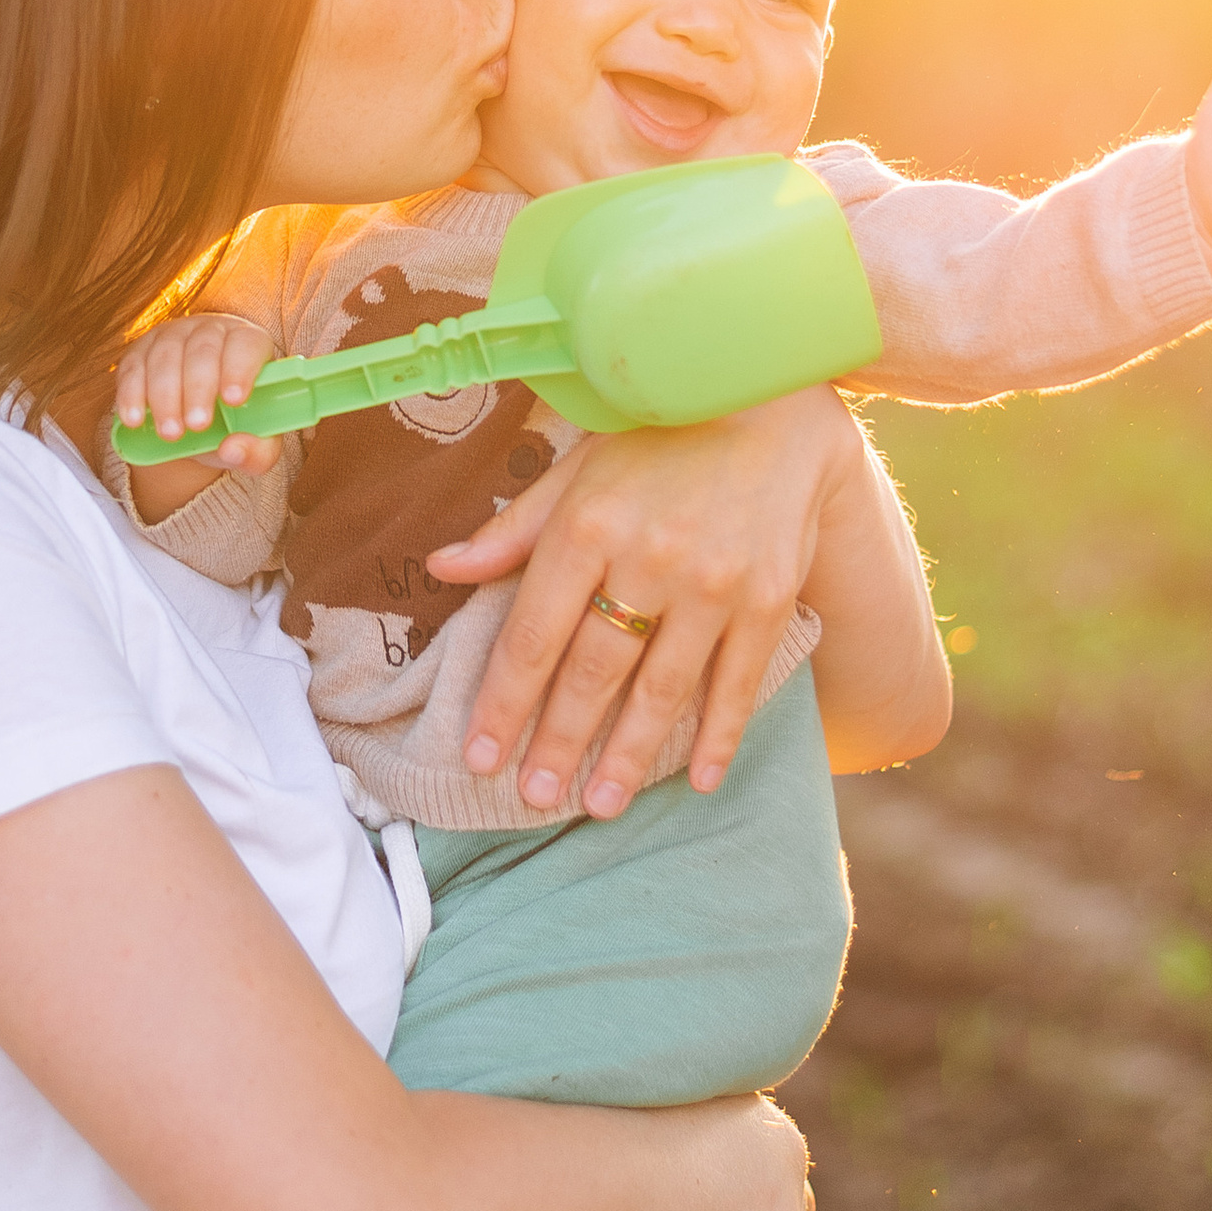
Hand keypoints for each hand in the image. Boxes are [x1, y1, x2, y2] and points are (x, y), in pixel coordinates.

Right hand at [113, 311, 280, 471]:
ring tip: (170, 433)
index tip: (233, 400)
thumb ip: (256, 453)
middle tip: (197, 426)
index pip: (247, 344)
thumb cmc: (236, 424)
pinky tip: (135, 420)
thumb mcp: (256, 447)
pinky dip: (132, 394)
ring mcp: (173, 336)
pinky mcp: (141, 350)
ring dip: (165, 396)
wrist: (198, 420)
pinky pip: (133, 367)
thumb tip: (233, 450)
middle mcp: (211, 331)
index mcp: (248, 344)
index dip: (239, 369)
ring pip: (166, 355)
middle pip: (204, 349)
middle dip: (198, 389)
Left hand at [431, 391, 862, 819]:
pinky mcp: (768, 597)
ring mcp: (713, 582)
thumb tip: (441, 569)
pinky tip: (697, 778)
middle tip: (532, 798)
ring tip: (601, 805)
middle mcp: (648, 557)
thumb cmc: (656, 441)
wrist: (770, 405)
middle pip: (593, 671)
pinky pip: (737, 681)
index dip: (503, 702)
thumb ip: (513, 529)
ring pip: (662, 688)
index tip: (480, 756)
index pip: (532, 635)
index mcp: (586, 525)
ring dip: (629, 754)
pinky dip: (719, 735)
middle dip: (558, 742)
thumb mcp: (576, 470)